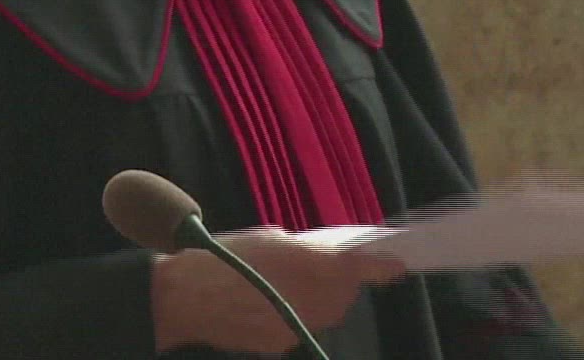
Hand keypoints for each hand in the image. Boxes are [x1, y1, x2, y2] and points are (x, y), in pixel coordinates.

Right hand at [151, 227, 405, 355]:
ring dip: (321, 299)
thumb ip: (303, 249)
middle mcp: (307, 299)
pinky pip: (302, 326)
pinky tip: (271, 302)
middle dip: (341, 283)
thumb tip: (323, 257)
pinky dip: (297, 314)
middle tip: (321, 268)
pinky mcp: (281, 344)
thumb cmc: (225, 256)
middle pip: (343, 296)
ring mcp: (295, 326)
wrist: (185, 297)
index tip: (398, 265)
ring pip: (326, 314)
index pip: (355, 268)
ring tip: (291, 284)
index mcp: (305, 264)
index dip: (380, 268)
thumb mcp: (268, 238)